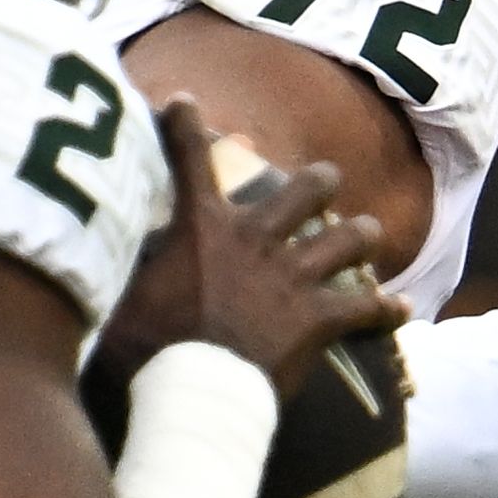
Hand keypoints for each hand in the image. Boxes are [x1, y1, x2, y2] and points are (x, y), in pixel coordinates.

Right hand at [148, 102, 396, 398]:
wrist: (195, 394)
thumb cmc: (147, 351)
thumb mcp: (121, 296)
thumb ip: (125, 266)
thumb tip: (96, 252)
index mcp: (202, 228)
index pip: (187, 159)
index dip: (183, 125)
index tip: (183, 104)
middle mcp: (255, 239)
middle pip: (307, 189)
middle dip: (319, 183)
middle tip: (324, 184)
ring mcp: (293, 276)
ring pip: (349, 238)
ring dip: (360, 236)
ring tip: (367, 236)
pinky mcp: (319, 317)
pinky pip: (367, 308)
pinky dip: (386, 311)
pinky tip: (400, 310)